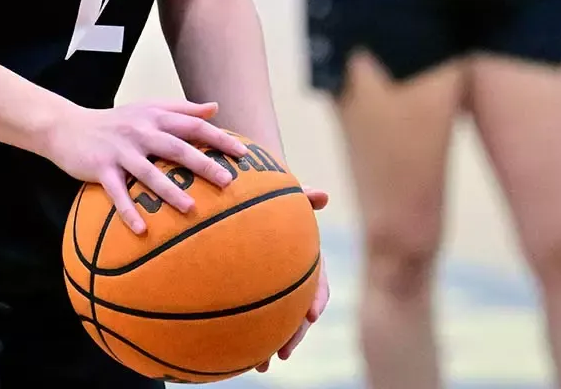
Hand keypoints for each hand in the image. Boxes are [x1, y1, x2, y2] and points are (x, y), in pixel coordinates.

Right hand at [39, 100, 252, 235]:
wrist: (68, 127)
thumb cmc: (116, 122)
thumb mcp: (148, 109)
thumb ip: (182, 108)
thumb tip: (215, 108)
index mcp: (155, 117)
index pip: (193, 125)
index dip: (219, 138)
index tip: (243, 154)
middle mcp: (141, 132)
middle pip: (177, 147)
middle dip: (203, 164)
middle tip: (227, 182)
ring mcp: (121, 150)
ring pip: (149, 172)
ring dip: (170, 191)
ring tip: (191, 209)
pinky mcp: (101, 168)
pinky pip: (117, 193)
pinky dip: (129, 211)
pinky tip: (143, 230)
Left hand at [254, 188, 330, 371]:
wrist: (247, 207)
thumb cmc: (269, 200)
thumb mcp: (285, 196)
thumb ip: (300, 197)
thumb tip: (324, 194)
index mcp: (306, 259)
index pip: (318, 281)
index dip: (317, 299)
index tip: (311, 315)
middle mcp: (294, 277)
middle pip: (299, 312)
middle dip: (293, 335)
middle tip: (284, 352)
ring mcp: (274, 288)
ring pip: (279, 321)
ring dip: (272, 345)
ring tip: (261, 365)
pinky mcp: (252, 295)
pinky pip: (254, 319)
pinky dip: (249, 338)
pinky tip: (236, 354)